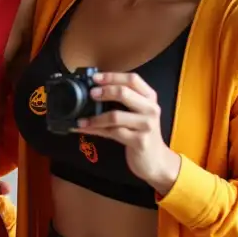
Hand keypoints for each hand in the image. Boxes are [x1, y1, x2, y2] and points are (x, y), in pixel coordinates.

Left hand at [75, 72, 180, 193]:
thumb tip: (94, 90)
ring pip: (115, 116)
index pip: (132, 79)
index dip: (112, 76)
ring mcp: (146, 125)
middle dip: (103, 92)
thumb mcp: (137, 113)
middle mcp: (151, 109)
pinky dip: (95, 130)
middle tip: (90, 94)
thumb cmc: (141, 133)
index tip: (95, 78)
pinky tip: (85, 128)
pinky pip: (112, 133)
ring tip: (82, 119)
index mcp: (149, 97)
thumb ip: (124, 100)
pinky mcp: (139, 141)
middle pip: (124, 93)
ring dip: (95, 117)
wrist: (156, 160)